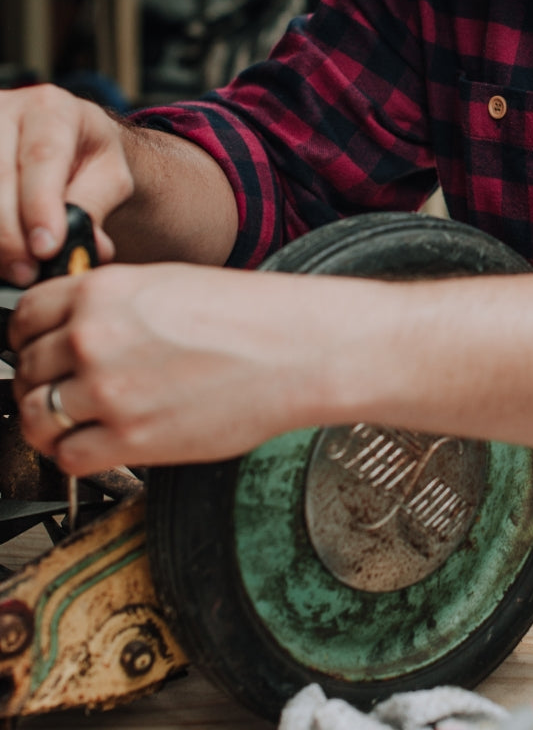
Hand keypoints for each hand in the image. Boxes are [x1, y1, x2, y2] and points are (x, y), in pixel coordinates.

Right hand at [0, 85, 133, 285]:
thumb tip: (90, 247)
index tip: (47, 248)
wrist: (66, 142)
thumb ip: (95, 208)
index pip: (43, 156)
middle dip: (11, 233)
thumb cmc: (88, 159)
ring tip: (13, 269)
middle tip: (27, 272)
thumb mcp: (109, 177)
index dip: (40, 205)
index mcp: (52, 109)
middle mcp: (4, 109)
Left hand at [10, 263, 317, 474]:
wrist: (298, 350)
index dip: (29, 337)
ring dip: (49, 421)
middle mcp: (95, 338)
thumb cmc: (251, 316)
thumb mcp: (170, 284)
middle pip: (26, 367)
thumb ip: (114, 306)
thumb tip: (76, 331)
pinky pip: (68, 456)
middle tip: (66, 389)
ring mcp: (109, 390)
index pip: (25, 316)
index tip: (41, 349)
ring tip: (74, 421)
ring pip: (36, 416)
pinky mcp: (131, 438)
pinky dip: (75, 453)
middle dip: (41, 380)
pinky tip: (99, 443)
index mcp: (104, 292)